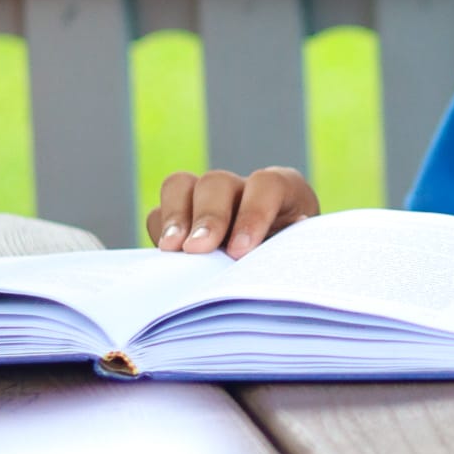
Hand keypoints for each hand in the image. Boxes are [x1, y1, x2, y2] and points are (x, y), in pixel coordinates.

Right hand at [146, 168, 319, 257]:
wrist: (273, 270)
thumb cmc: (290, 264)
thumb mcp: (295, 258)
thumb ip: (281, 255)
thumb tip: (254, 260)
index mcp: (283, 191)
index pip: (266, 185)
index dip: (252, 214)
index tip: (240, 251)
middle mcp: (241, 188)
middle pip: (217, 182)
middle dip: (208, 217)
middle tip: (199, 249)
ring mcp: (207, 199)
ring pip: (181, 186)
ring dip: (175, 218)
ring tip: (172, 249)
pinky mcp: (180, 216)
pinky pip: (159, 214)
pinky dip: (160, 233)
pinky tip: (167, 258)